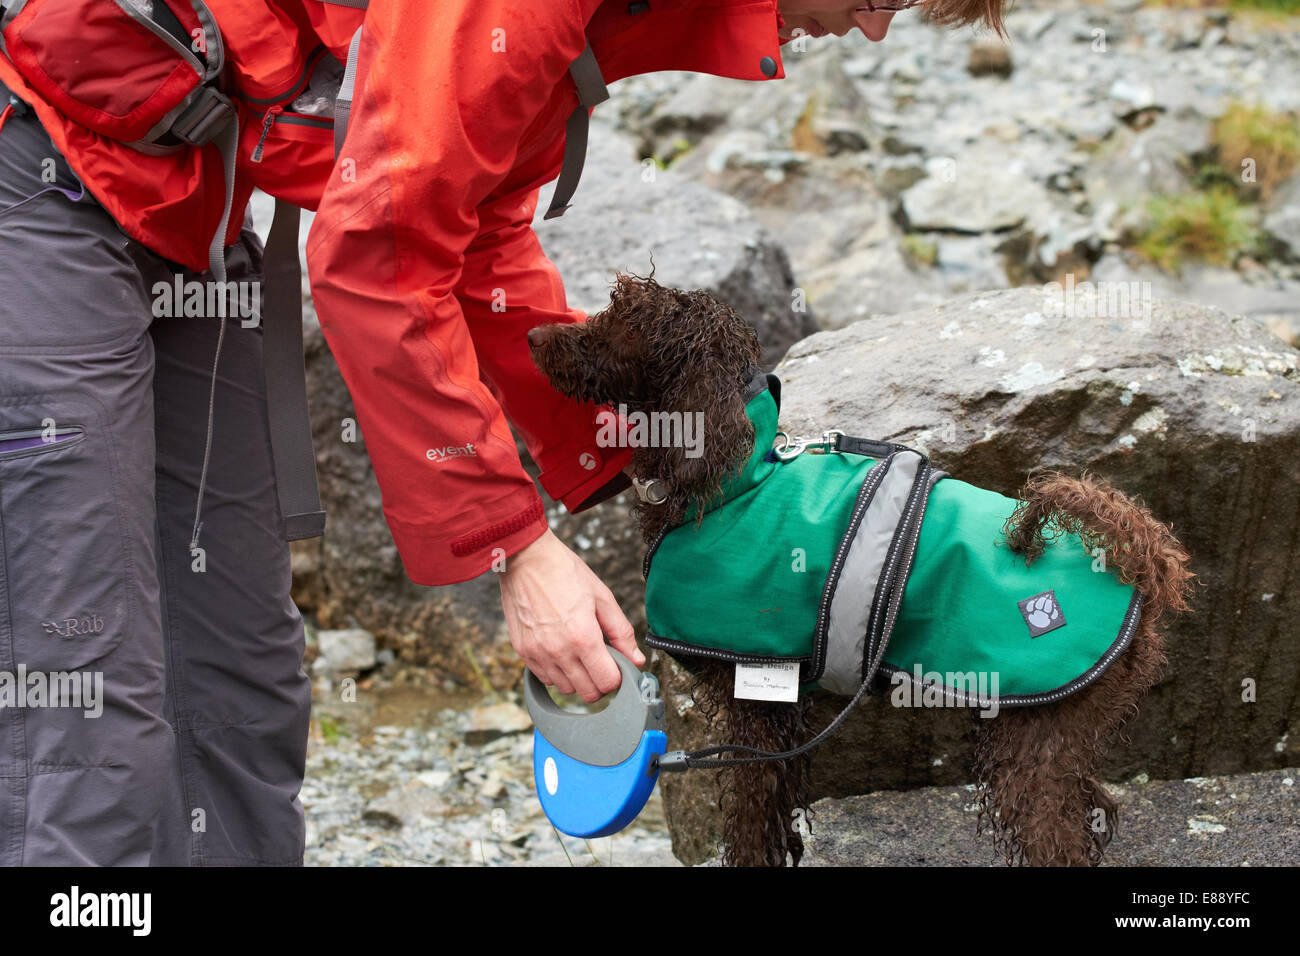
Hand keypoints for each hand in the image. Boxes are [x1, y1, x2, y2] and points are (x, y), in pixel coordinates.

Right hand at [499, 529, 645, 701]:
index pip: (607, 683)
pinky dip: (556, 672)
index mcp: (583, 637)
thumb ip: (621, 632)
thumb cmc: (565, 572)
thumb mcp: (602, 597)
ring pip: (565, 690)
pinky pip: (544, 678)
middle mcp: (558, 651)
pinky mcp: (522, 651)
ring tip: (579, 653)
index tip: (616, 665)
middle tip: (601, 662)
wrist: (525, 558)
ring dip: (577, 679)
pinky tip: (561, 650)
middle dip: (600, 682)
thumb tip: (636, 659)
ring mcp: (537, 653)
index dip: (617, 677)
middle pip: (587, 693)